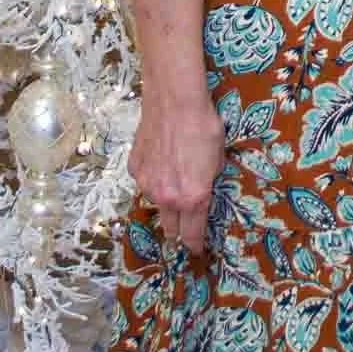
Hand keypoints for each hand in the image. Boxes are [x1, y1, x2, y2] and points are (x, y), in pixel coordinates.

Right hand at [128, 94, 225, 252]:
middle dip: (178, 230)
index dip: (195, 245)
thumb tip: (204, 184)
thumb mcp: (218, 157)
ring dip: (165, 201)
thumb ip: (209, 179)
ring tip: (173, 183)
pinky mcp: (134, 168)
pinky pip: (144, 181)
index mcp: (193, 198)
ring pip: (156, 204)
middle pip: (170, 228)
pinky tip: (160, 160)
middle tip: (184, 226)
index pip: (193, 234)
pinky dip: (152, 178)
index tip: (196, 251)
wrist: (174, 100)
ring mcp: (147, 184)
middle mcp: (168, 197)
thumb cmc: (203, 126)